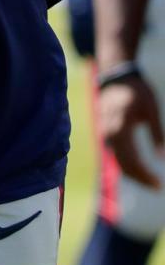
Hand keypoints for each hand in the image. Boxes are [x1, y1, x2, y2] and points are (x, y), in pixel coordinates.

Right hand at [98, 73, 164, 188]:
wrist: (117, 77)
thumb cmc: (138, 92)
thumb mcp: (151, 110)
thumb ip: (157, 134)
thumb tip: (162, 158)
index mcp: (121, 128)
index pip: (132, 161)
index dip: (145, 176)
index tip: (159, 185)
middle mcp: (110, 134)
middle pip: (124, 165)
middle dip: (140, 178)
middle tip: (157, 187)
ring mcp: (106, 133)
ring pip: (118, 160)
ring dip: (134, 173)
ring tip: (150, 181)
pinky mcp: (106, 132)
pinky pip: (116, 153)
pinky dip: (127, 163)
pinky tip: (138, 168)